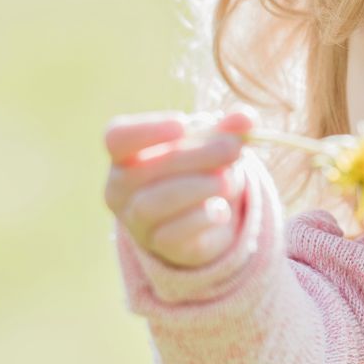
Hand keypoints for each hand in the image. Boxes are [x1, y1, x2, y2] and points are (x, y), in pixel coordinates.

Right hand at [103, 108, 255, 268]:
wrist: (208, 217)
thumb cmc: (200, 168)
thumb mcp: (214, 143)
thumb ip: (229, 129)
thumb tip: (246, 118)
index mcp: (125, 155)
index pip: (117, 138)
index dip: (147, 129)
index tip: (183, 124)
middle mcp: (121, 189)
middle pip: (145, 169)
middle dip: (195, 156)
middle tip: (233, 149)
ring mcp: (137, 221)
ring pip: (154, 204)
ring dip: (198, 188)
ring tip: (229, 181)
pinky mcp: (160, 246)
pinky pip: (173, 234)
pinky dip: (201, 218)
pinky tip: (220, 209)